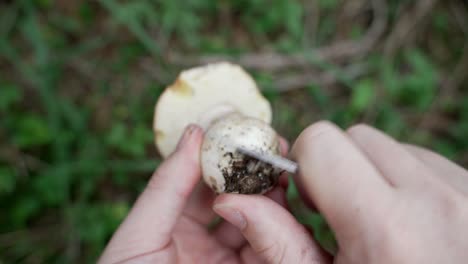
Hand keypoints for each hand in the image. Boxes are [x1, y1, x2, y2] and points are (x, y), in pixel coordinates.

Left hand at [98, 125, 327, 263]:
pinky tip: (282, 213)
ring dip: (273, 202)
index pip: (205, 185)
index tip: (243, 135)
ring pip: (262, 226)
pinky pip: (269, 253)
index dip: (224, 159)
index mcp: (176, 228)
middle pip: (240, 202)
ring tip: (281, 178)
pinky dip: (279, 234)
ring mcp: (228, 262)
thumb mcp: (140, 237)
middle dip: (257, 177)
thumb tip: (194, 132)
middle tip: (274, 153)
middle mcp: (206, 245)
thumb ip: (166, 187)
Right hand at [291, 121, 467, 262]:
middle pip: (355, 137)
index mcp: (388, 229)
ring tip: (378, 225)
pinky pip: (424, 161)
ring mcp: (467, 192)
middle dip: (334, 168)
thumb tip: (233, 202)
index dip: (303, 168)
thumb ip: (277, 242)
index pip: (322, 142)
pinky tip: (408, 225)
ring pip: (390, 146)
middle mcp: (437, 201)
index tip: (308, 203)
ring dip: (371, 174)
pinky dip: (404, 182)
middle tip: (339, 216)